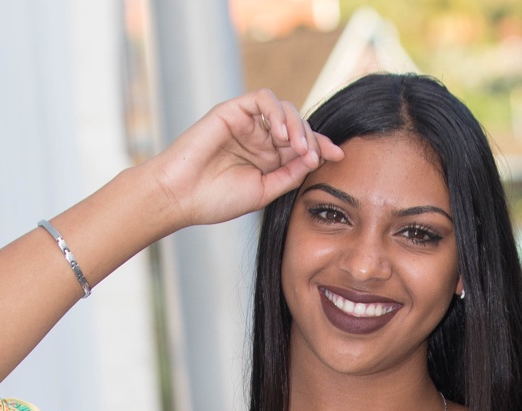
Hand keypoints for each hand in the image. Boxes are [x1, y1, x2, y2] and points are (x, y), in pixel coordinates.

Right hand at [153, 89, 343, 230]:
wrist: (182, 196)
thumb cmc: (216, 200)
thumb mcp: (263, 192)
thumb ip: (288, 175)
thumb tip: (315, 159)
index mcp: (268, 160)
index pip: (301, 146)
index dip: (322, 148)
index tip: (339, 157)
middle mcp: (260, 139)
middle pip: (297, 126)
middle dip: (312, 138)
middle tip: (315, 156)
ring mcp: (247, 124)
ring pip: (284, 109)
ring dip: (297, 126)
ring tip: (297, 147)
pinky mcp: (233, 110)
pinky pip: (263, 99)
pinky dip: (277, 111)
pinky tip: (281, 133)